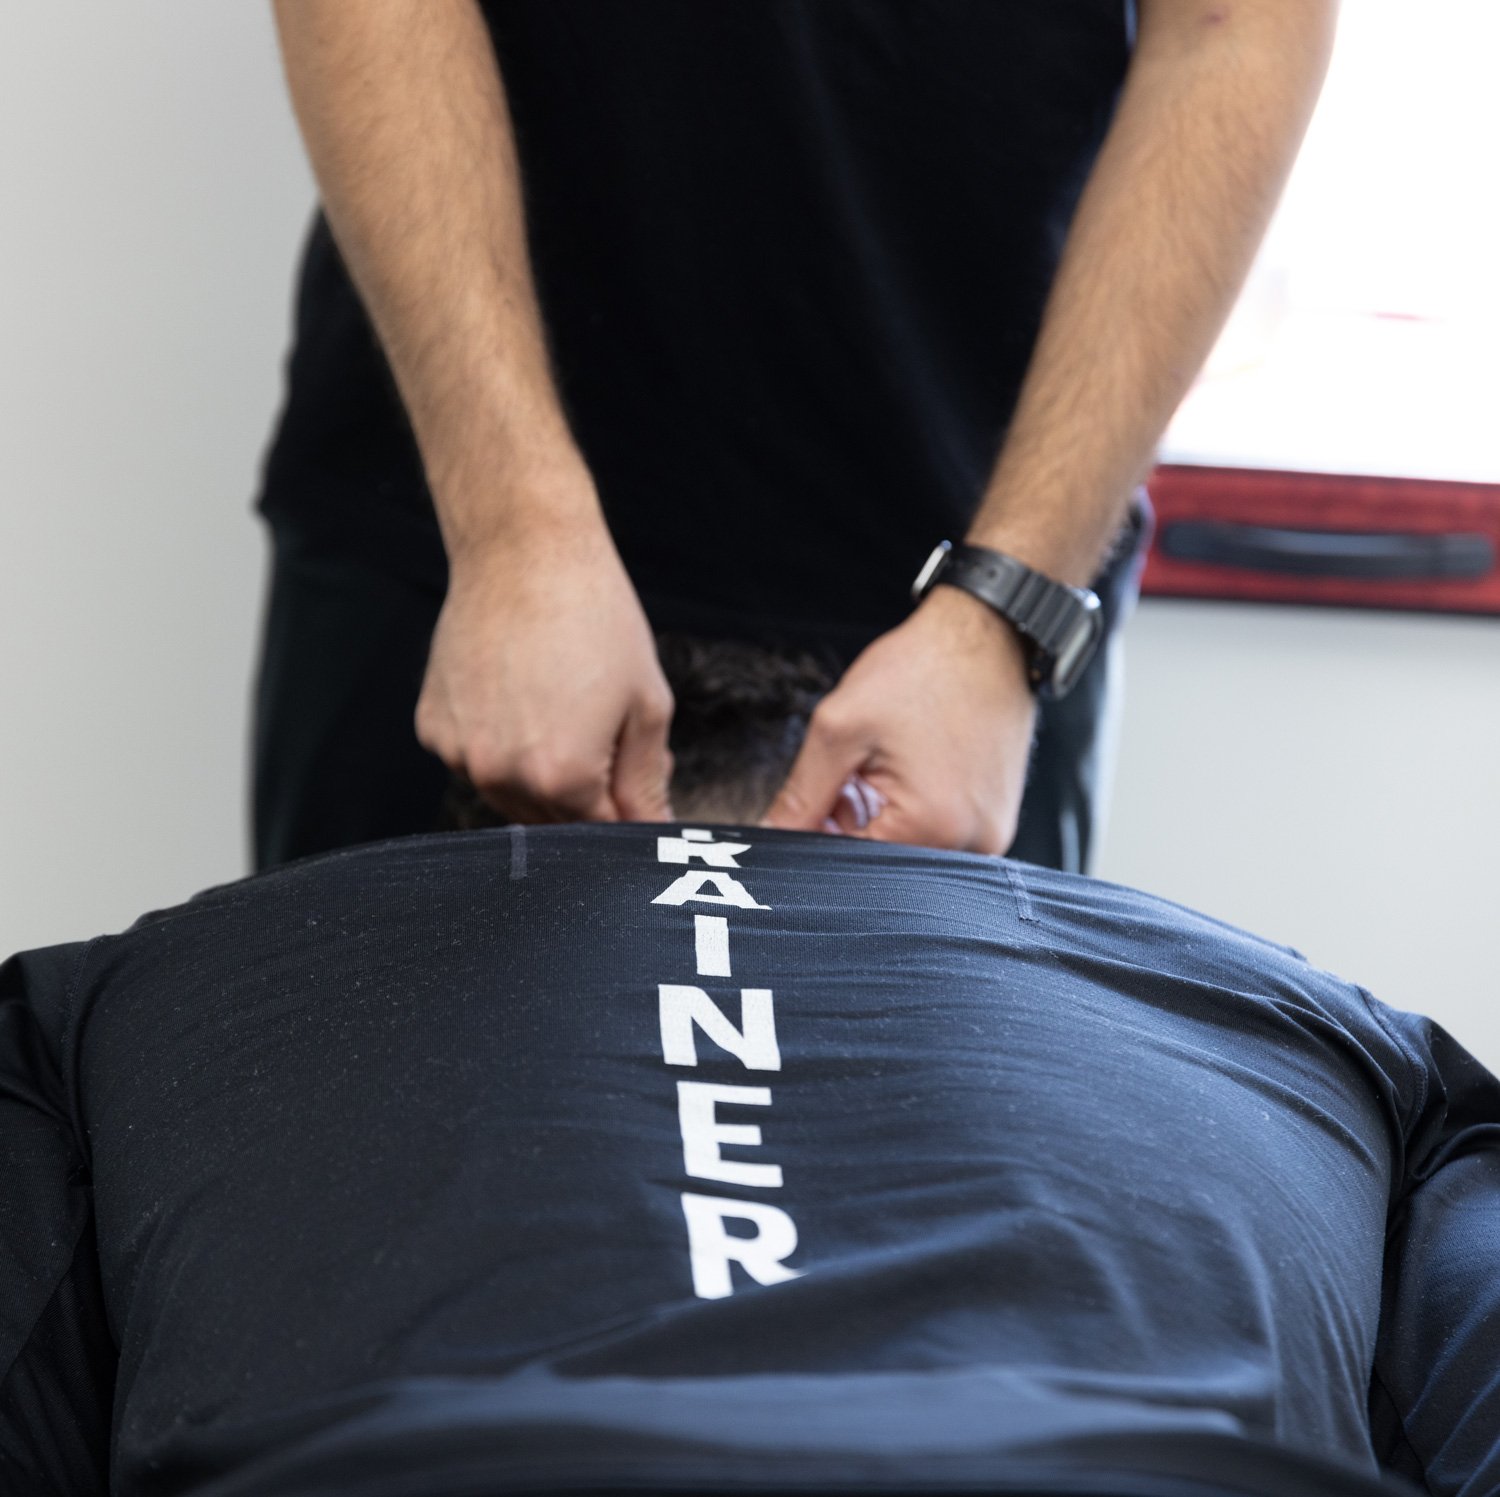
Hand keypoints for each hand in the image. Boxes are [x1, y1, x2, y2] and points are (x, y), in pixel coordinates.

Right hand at [415, 507, 674, 823]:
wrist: (523, 553)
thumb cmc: (596, 621)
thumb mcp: (646, 705)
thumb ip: (647, 781)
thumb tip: (654, 831)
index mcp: (561, 777)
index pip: (601, 832)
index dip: (626, 810)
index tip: (636, 782)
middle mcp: (501, 775)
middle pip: (553, 823)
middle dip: (586, 796)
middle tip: (605, 729)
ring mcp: (460, 753)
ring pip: (510, 798)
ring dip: (541, 777)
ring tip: (563, 707)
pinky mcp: (433, 729)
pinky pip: (475, 762)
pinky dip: (501, 748)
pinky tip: (521, 697)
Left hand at [761, 586, 1036, 852]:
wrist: (988, 635)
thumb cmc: (923, 669)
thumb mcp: (841, 728)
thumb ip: (801, 794)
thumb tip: (771, 835)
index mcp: (933, 827)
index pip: (851, 865)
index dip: (821, 835)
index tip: (818, 799)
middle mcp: (972, 843)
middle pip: (882, 860)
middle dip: (853, 825)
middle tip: (852, 774)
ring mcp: (991, 834)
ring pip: (907, 847)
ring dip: (881, 816)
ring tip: (884, 765)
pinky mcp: (996, 819)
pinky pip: (938, 833)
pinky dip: (911, 809)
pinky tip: (910, 769)